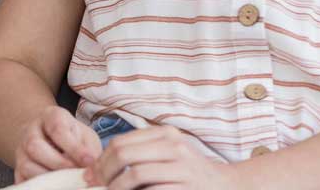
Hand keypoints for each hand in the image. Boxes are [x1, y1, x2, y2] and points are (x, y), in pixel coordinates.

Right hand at [13, 106, 101, 183]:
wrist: (54, 141)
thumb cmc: (74, 139)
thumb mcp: (86, 137)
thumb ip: (89, 150)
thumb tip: (91, 169)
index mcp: (50, 116)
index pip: (57, 129)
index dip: (73, 147)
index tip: (89, 161)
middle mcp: (30, 130)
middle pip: (34, 145)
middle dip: (58, 163)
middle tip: (76, 174)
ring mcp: (21, 150)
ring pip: (26, 166)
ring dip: (49, 178)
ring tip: (68, 182)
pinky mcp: (18, 168)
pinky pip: (23, 181)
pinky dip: (39, 187)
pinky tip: (56, 186)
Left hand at [84, 125, 233, 189]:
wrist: (228, 186)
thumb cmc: (190, 172)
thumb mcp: (168, 153)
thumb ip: (140, 154)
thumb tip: (99, 167)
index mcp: (165, 134)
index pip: (121, 142)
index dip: (101, 160)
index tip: (91, 175)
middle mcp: (173, 145)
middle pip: (124, 154)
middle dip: (104, 173)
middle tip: (95, 186)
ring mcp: (182, 166)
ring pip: (135, 173)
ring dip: (116, 187)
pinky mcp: (186, 187)